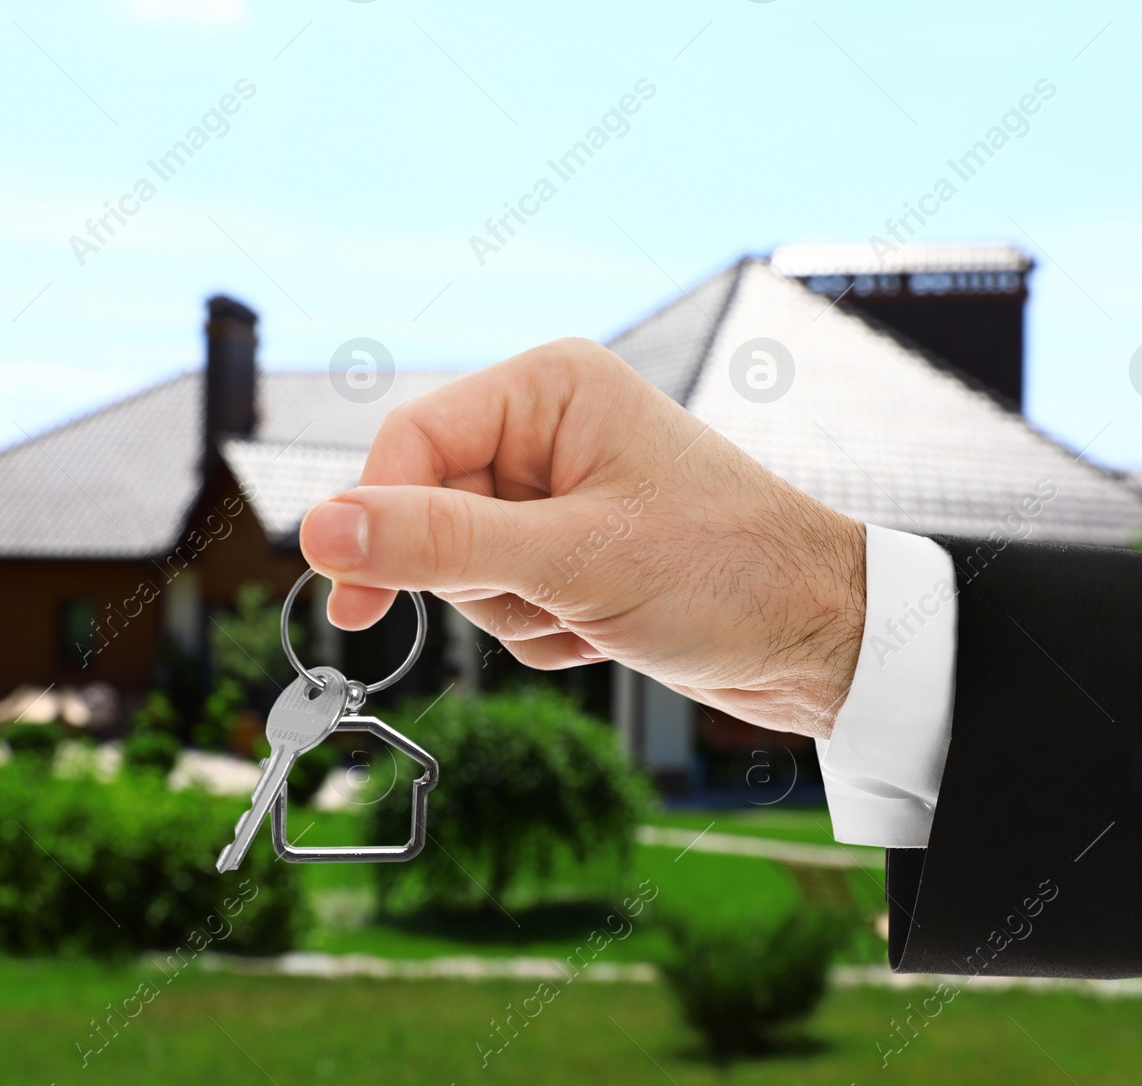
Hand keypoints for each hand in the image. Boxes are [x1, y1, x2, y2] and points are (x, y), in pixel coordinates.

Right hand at [298, 338, 866, 739]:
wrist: (822, 640)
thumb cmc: (727, 572)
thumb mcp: (571, 559)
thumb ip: (438, 543)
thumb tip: (318, 528)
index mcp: (549, 388)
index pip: (412, 443)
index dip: (377, 520)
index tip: (355, 599)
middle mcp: (549, 431)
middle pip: (432, 513)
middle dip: (486, 580)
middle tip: (558, 593)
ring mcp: (561, 497)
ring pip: (466, 572)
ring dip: (524, 614)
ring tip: (600, 609)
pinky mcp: (573, 554)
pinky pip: (508, 605)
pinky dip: (550, 633)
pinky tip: (612, 625)